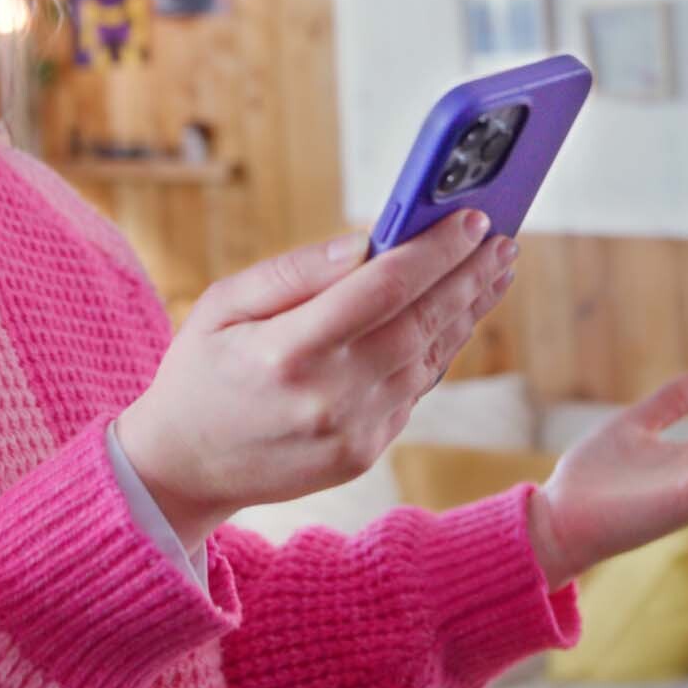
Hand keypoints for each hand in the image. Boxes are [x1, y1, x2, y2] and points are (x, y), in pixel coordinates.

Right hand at [115, 210, 517, 548]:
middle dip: (469, 276)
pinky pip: (416, 390)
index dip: (435, 250)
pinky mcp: (365, 453)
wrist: (183, 468)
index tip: (472, 219)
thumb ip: (293, 272)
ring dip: (468, 311)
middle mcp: (330, 396)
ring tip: (495, 271)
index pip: (384, 287)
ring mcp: (353, 431)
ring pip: (430, 358)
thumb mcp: (222, 305)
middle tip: (503, 239)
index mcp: (289, 351)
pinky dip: (440, 348)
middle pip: (422, 322)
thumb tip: (364, 243)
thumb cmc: (200, 372)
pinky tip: (457, 315)